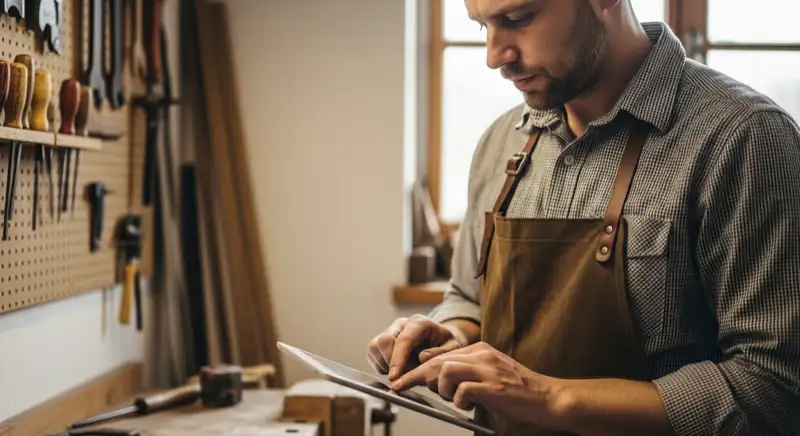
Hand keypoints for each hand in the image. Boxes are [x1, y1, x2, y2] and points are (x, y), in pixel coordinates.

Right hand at [366, 315, 469, 380]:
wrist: (440, 340)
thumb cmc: (447, 345)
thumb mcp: (453, 348)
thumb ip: (440, 353)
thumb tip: (421, 357)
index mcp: (419, 322)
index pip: (403, 340)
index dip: (398, 359)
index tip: (395, 377)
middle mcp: (401, 324)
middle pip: (385, 341)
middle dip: (391, 363)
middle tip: (406, 377)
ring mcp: (390, 331)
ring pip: (375, 347)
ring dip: (386, 365)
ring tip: (404, 372)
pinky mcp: (381, 341)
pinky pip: (373, 354)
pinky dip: (382, 366)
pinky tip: (397, 370)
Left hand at [390, 342, 564, 428]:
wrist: (548, 398)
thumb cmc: (518, 390)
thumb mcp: (488, 373)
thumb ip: (464, 370)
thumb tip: (433, 372)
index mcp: (479, 350)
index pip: (439, 354)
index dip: (417, 367)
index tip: (402, 379)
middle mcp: (481, 355)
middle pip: (436, 361)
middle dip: (413, 376)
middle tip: (400, 387)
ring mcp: (487, 370)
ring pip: (444, 371)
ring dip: (440, 389)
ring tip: (451, 398)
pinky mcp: (493, 387)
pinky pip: (461, 391)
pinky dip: (458, 401)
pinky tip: (468, 405)